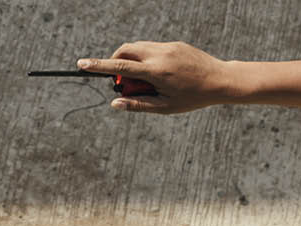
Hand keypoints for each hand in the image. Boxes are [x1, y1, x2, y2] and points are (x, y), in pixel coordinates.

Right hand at [78, 42, 233, 113]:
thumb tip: (115, 104)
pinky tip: (163, 74)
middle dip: (116, 62)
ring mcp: (166, 46)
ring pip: (138, 47)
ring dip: (132, 60)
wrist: (219, 80)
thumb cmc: (193, 99)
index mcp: (155, 73)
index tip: (81, 64)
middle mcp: (159, 55)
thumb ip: (138, 104)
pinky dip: (147, 58)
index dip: (98, 66)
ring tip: (145, 80)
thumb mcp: (165, 107)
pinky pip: (153, 48)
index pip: (120, 67)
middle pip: (125, 51)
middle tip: (123, 82)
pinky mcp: (173, 43)